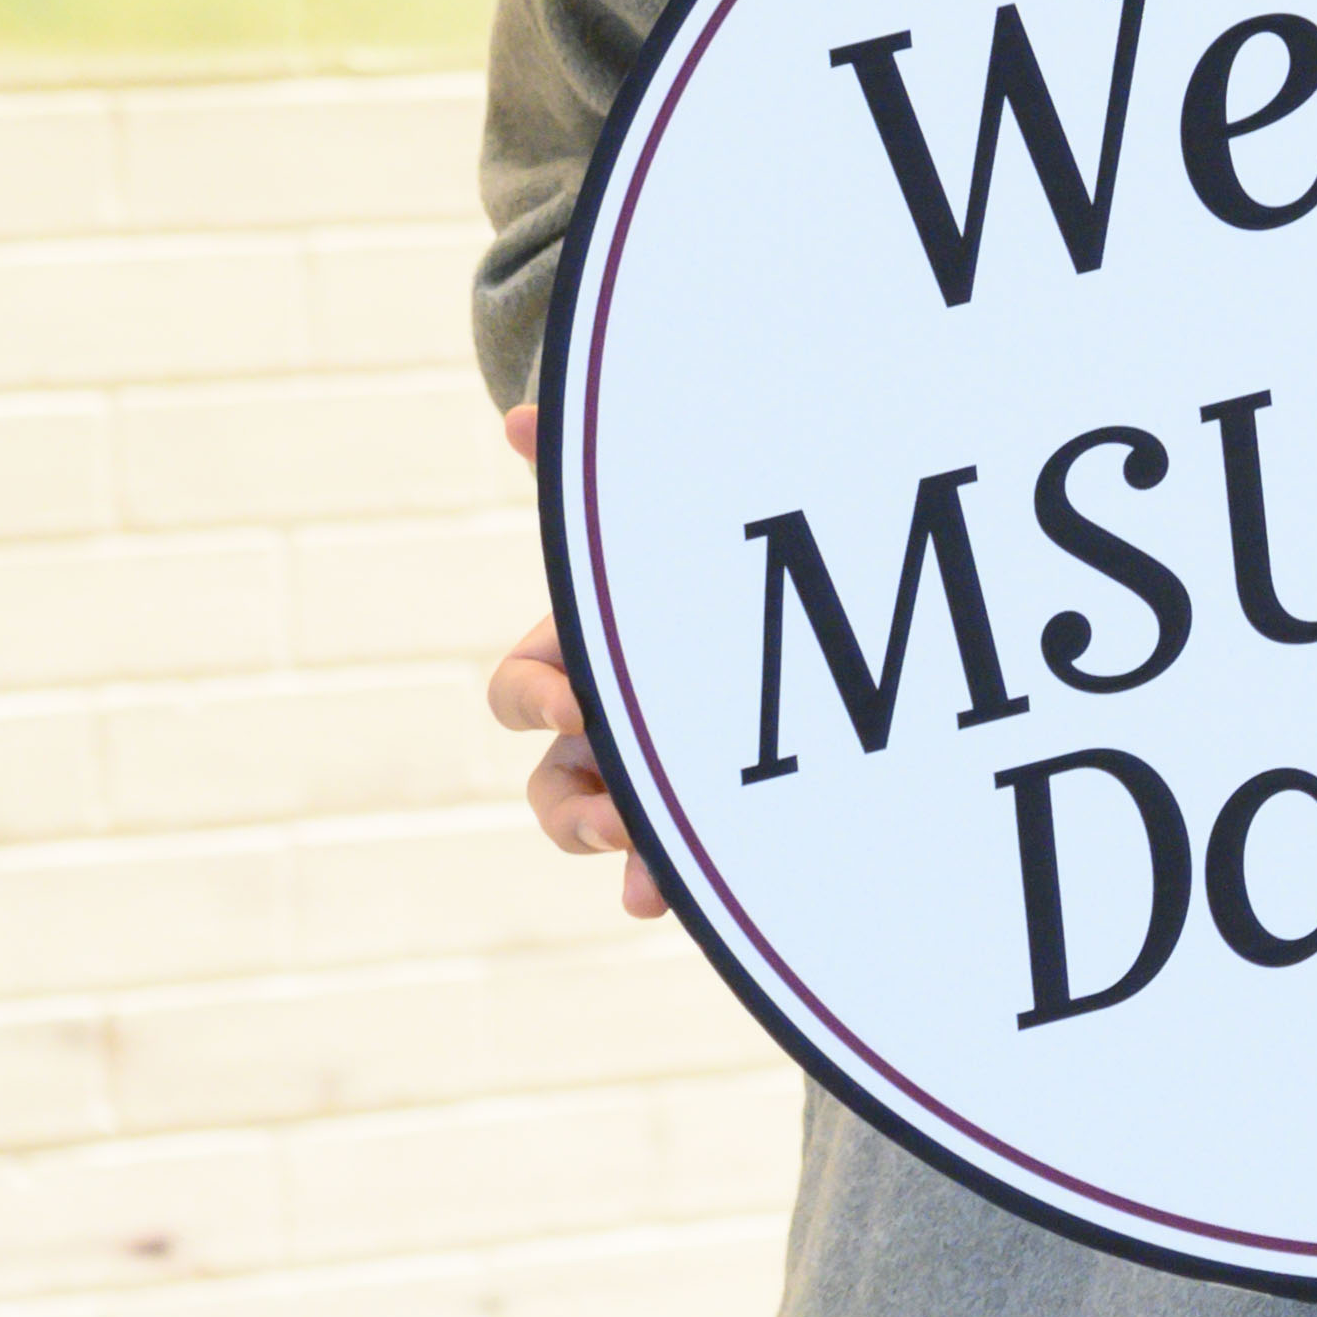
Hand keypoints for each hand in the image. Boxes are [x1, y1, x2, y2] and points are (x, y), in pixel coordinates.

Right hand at [490, 398, 668, 920]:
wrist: (799, 600)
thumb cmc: (706, 559)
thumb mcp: (655, 519)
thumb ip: (592, 470)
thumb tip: (522, 412)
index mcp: (578, 659)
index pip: (517, 694)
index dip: (537, 700)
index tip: (584, 703)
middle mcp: (602, 728)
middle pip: (551, 789)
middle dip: (573, 806)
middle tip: (617, 811)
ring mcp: (650, 775)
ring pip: (601, 832)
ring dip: (615, 851)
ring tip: (648, 877)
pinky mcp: (704, 811)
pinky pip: (666, 859)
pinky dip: (662, 880)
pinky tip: (677, 903)